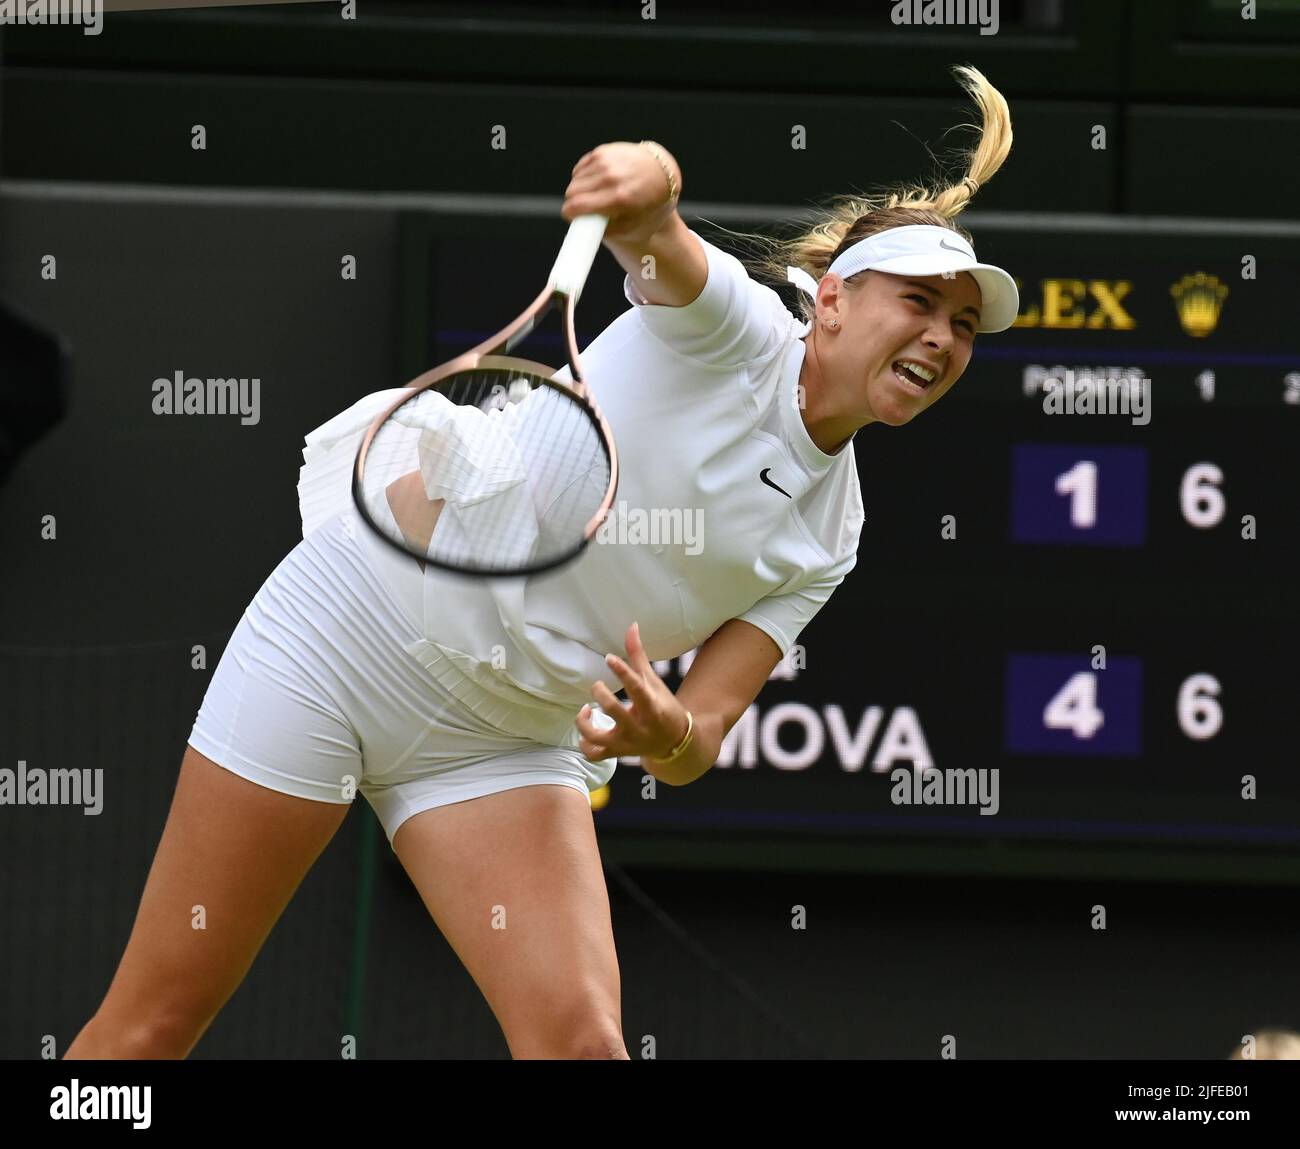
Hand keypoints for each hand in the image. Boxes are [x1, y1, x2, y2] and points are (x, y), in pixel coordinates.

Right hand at [561, 142, 680, 243]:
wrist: (662, 174)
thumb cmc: (646, 205)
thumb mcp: (632, 226)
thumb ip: (605, 230)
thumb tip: (582, 225)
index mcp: (618, 198)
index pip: (577, 206)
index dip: (569, 214)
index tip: (571, 217)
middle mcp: (611, 177)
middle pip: (572, 191)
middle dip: (574, 202)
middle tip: (584, 209)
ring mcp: (606, 161)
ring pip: (575, 179)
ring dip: (579, 189)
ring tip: (594, 196)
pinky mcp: (603, 151)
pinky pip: (581, 167)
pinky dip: (584, 176)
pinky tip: (596, 182)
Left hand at [575, 620, 689, 762]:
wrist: (674, 742)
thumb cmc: (663, 705)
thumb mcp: (653, 681)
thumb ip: (638, 656)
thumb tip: (631, 626)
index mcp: (652, 707)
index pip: (636, 688)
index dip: (622, 671)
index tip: (609, 657)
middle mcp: (639, 727)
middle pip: (614, 712)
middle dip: (601, 696)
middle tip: (597, 686)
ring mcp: (627, 743)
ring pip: (599, 738)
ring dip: (585, 724)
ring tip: (586, 709)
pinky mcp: (618, 753)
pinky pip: (594, 754)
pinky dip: (584, 744)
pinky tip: (586, 730)